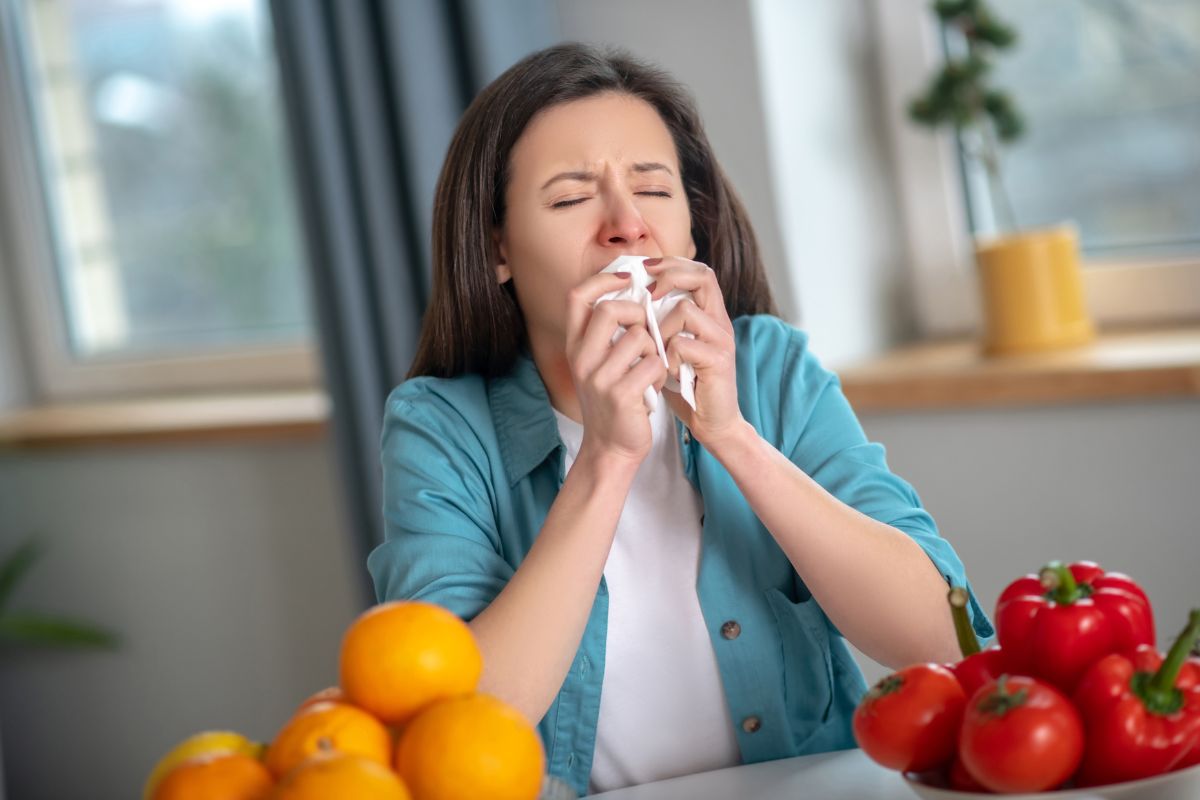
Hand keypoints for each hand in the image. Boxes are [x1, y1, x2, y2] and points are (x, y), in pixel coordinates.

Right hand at [565, 271, 667, 466]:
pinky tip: (654, 386)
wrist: (611, 447)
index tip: (628, 277)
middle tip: (647, 330)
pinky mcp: (619, 394)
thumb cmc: (613, 400)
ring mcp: (598, 377)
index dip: (603, 279)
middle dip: (638, 313)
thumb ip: (607, 334)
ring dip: (653, 349)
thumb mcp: (600, 364)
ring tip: (650, 367)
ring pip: (638, 337)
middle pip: (610, 309)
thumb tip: (634, 292)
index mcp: (574, 346)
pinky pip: (653, 364)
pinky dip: (661, 373)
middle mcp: (581, 358)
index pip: (577, 296)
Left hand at [648, 257, 747, 448]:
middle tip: (647, 293)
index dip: (672, 264)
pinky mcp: (719, 361)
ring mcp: (722, 340)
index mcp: (710, 315)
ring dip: (661, 328)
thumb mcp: (671, 348)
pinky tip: (666, 372)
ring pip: (686, 310)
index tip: (645, 268)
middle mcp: (720, 321)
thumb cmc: (687, 386)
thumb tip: (629, 301)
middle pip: (702, 276)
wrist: (713, 424)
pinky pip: (684, 343)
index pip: (698, 270)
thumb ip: (660, 324)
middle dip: (670, 277)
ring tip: (656, 351)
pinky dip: (668, 356)